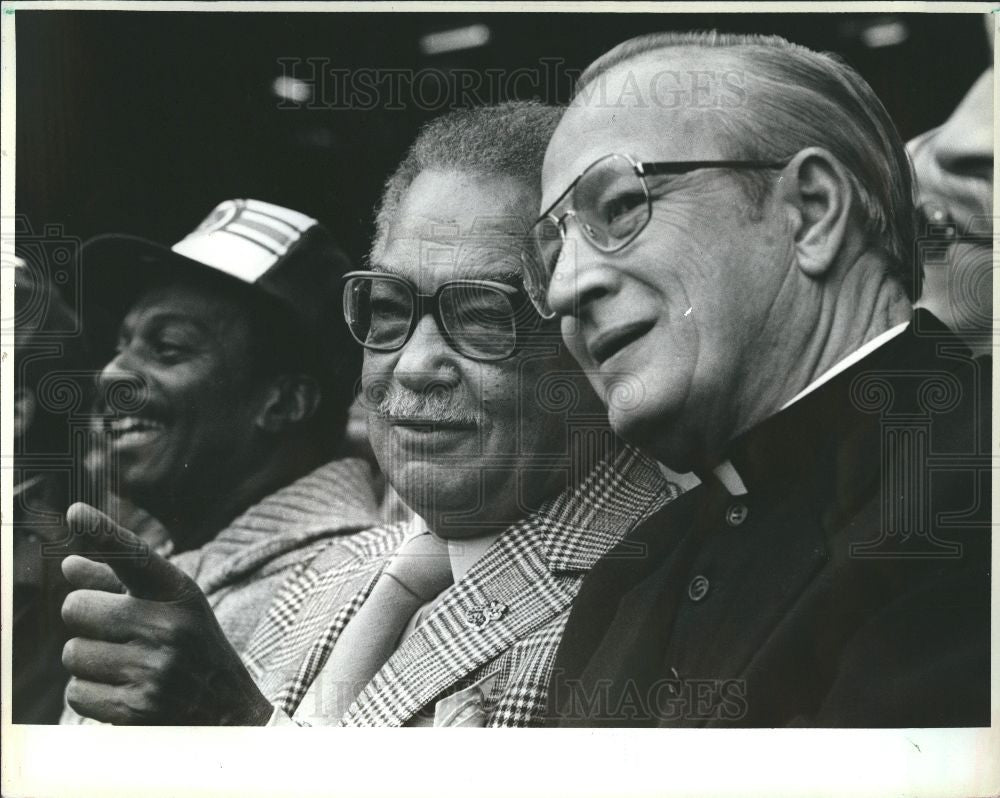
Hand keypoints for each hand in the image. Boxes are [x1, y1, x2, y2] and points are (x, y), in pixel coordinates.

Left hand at [60, 503, 273, 724]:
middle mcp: (168, 627)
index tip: (75, 512)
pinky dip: (92, 695)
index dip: (103, 532)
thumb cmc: (193, 649)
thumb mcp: (170, 609)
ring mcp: (152, 669)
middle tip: (118, 634)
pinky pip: (75, 693)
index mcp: (179, 594)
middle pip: (76, 608)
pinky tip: (125, 692)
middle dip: (87, 622)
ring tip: (128, 666)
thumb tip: (68, 565)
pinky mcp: (135, 709)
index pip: (134, 556)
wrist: (230, 711)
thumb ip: (118, 585)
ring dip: (90, 661)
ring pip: (72, 653)